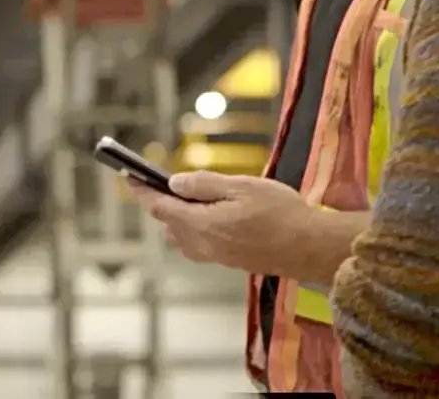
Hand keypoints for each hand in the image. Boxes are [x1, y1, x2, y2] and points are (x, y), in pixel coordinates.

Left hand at [126, 171, 327, 279]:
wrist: (309, 247)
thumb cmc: (280, 213)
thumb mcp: (241, 187)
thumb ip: (204, 185)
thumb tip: (174, 183)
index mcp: (202, 224)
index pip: (160, 207)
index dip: (142, 191)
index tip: (129, 177)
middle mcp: (203, 245)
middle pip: (168, 224)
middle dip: (160, 203)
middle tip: (161, 181)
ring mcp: (216, 256)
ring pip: (181, 237)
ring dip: (177, 218)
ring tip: (187, 197)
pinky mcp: (229, 261)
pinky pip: (198, 245)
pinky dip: (193, 229)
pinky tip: (209, 216)